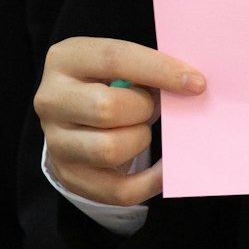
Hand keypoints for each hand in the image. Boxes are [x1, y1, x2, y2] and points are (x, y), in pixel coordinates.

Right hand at [35, 36, 205, 205]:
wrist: (71, 111)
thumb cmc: (105, 79)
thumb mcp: (116, 61)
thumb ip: (147, 67)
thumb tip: (192, 84)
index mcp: (66, 59)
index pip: (116, 59)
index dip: (160, 70)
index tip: (196, 82)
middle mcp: (52, 99)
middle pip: (107, 108)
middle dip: (143, 109)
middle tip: (151, 107)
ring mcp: (56, 141)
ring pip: (110, 149)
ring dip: (139, 139)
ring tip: (140, 128)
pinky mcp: (68, 174)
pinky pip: (116, 190)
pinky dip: (148, 182)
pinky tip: (163, 169)